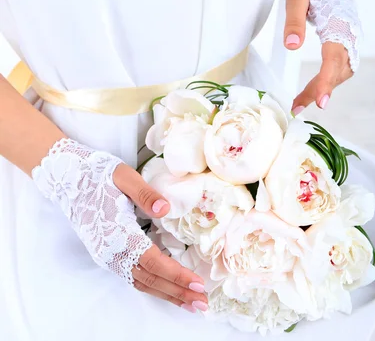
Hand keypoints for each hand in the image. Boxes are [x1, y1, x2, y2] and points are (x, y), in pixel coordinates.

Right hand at [33, 139, 206, 312]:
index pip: (152, 262)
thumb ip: (144, 193)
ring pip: (141, 282)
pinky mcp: (106, 256)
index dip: (176, 275)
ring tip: (190, 302)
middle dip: (178, 293)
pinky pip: (133, 277)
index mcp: (118, 233)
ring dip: (167, 294)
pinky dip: (154, 287)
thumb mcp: (123, 176)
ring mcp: (107, 257)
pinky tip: (168, 289)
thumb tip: (165, 209)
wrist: (68, 180)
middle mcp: (111, 251)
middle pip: (149, 280)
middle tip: (202, 302)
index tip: (197, 283)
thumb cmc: (97, 176)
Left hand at [284, 0, 352, 112]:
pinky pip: (341, 65)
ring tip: (300, 101)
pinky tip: (314, 88)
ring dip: (324, 88)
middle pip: (338, 71)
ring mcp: (351, 37)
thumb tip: (291, 46)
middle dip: (320, 91)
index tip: (320, 102)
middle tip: (296, 106)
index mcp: (338, 23)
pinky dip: (328, 80)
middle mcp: (349, 33)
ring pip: (342, 71)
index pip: (334, 58)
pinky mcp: (348, 40)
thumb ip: (294, 20)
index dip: (327, 82)